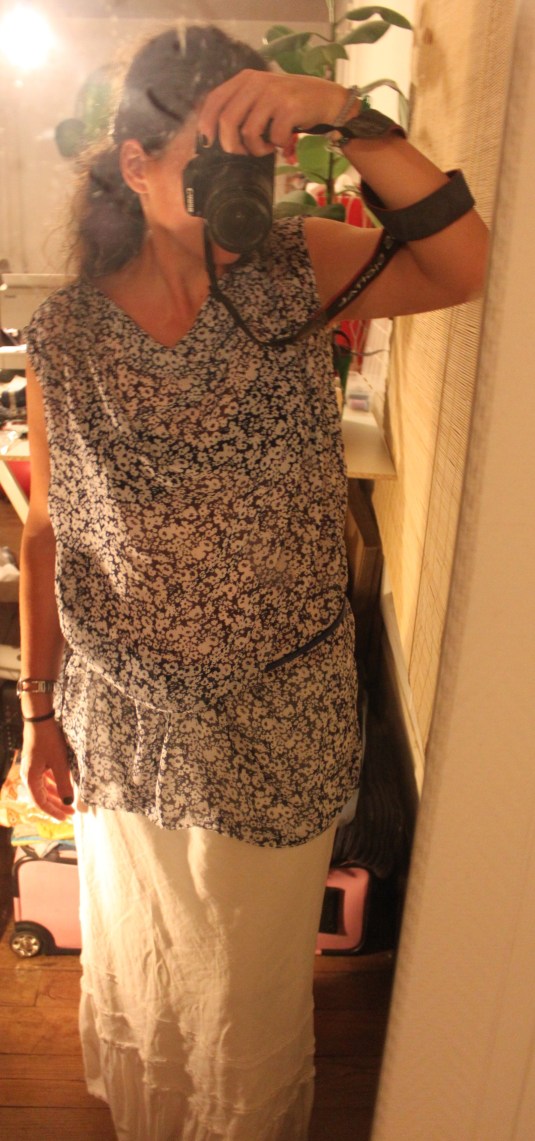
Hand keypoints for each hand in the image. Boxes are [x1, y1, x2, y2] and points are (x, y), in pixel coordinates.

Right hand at [20, 718, 74, 821]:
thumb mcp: (60, 763)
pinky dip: (53, 784)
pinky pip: (44, 778)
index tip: (66, 818)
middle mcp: (29, 775)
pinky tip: (62, 785)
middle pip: (42, 797)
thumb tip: (68, 802)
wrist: (40, 719)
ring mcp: (32, 768)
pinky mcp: (36, 761)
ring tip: (69, 801)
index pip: (41, 802)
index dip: (54, 812)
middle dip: (57, 805)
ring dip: (56, 795)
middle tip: (71, 812)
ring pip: (44, 787)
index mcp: (31, 778)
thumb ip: (64, 784)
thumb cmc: (49, 740)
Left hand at [198, 69, 347, 156]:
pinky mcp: (289, 107)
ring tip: (265, 147)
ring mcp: (273, 94)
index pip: (215, 99)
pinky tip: (282, 142)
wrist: (326, 99)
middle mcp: (257, 82)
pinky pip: (272, 137)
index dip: (206, 123)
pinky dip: (276, 146)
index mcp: (246, 78)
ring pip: (248, 132)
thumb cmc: (289, 104)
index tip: (207, 141)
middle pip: (228, 120)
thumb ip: (240, 106)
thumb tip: (213, 134)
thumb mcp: (261, 96)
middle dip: (231, 144)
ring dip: (255, 149)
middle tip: (242, 152)